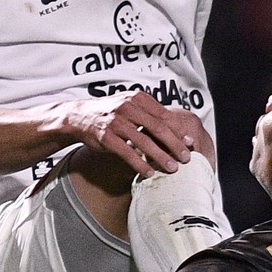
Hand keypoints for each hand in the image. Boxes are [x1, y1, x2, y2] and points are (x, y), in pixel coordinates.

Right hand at [66, 91, 211, 177]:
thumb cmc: (111, 113)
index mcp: (138, 99)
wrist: (80, 116)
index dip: (179, 130)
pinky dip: (140, 164)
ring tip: (172, 168)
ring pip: (144, 142)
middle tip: (187, 158)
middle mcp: (128, 107)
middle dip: (175, 145)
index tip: (191, 143)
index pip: (164, 116)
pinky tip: (149, 173)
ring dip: (161, 157)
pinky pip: (127, 152)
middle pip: (158, 129)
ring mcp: (116, 122)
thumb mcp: (131, 106)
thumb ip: (151, 115)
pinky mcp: (106, 137)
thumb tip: (177, 129)